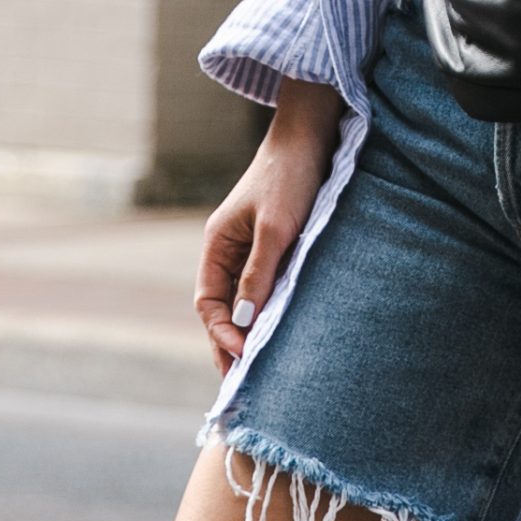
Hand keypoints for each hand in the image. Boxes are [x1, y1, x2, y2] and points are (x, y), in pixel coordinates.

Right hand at [194, 79, 343, 371]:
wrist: (312, 137)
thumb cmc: (290, 177)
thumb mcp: (275, 228)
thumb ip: (258, 274)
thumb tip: (244, 323)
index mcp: (217, 244)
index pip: (209, 303)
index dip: (222, 333)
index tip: (242, 356)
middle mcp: (228, 250)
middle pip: (222, 308)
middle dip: (229, 342)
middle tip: (243, 383)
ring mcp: (250, 249)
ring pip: (243, 300)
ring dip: (248, 330)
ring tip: (259, 369)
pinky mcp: (274, 246)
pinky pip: (264, 287)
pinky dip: (267, 311)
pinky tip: (279, 331)